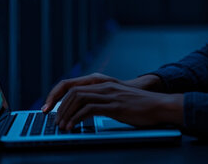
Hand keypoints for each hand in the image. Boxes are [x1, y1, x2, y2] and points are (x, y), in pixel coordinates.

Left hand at [54, 81, 182, 130]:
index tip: (49, 108)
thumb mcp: (116, 98)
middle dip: (58, 106)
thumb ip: (101, 100)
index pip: (71, 84)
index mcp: (102, 82)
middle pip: (72, 90)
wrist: (158, 105)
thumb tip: (82, 111)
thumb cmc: (138, 105)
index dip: (57, 95)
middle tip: (53, 120)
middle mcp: (103, 85)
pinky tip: (74, 126)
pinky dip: (78, 118)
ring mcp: (109, 94)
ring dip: (66, 113)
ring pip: (78, 98)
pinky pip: (90, 109)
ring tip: (62, 126)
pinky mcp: (115, 105)